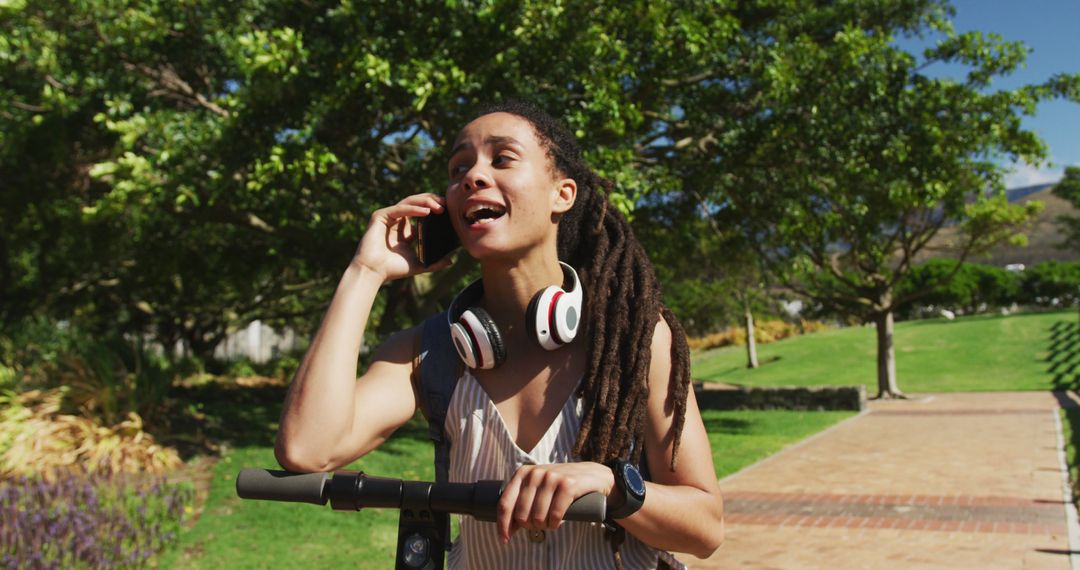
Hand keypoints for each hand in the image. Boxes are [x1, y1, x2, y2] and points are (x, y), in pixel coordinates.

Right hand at [350, 193, 450, 280]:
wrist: (373, 272)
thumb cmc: (393, 269)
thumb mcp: (419, 264)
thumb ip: (434, 262)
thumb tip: (450, 261)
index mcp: (405, 230)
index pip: (422, 213)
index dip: (434, 208)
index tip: (449, 210)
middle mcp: (397, 220)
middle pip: (417, 203)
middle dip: (432, 201)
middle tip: (446, 204)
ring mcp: (388, 216)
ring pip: (409, 202)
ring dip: (425, 202)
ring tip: (440, 207)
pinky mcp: (380, 215)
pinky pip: (400, 209)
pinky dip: (413, 209)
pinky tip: (426, 211)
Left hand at [496, 462, 614, 543]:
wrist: (591, 475)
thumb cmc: (559, 486)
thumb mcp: (537, 489)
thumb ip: (521, 504)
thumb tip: (506, 530)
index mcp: (523, 473)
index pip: (505, 503)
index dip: (503, 525)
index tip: (504, 540)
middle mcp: (535, 473)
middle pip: (521, 515)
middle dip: (530, 526)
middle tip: (540, 524)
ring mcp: (551, 477)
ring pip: (538, 517)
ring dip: (544, 526)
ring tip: (550, 522)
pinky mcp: (568, 484)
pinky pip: (555, 515)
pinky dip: (555, 523)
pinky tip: (557, 521)